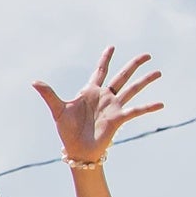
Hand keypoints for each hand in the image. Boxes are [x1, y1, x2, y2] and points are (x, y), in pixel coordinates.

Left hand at [33, 46, 165, 167]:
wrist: (77, 150)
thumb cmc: (67, 130)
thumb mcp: (58, 110)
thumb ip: (49, 94)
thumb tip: (34, 81)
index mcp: (90, 91)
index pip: (100, 71)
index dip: (105, 59)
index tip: (112, 46)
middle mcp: (105, 96)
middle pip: (122, 76)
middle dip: (133, 65)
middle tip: (147, 54)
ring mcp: (113, 106)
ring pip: (132, 89)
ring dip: (145, 81)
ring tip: (159, 72)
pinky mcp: (119, 118)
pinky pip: (136, 111)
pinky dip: (148, 107)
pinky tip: (161, 104)